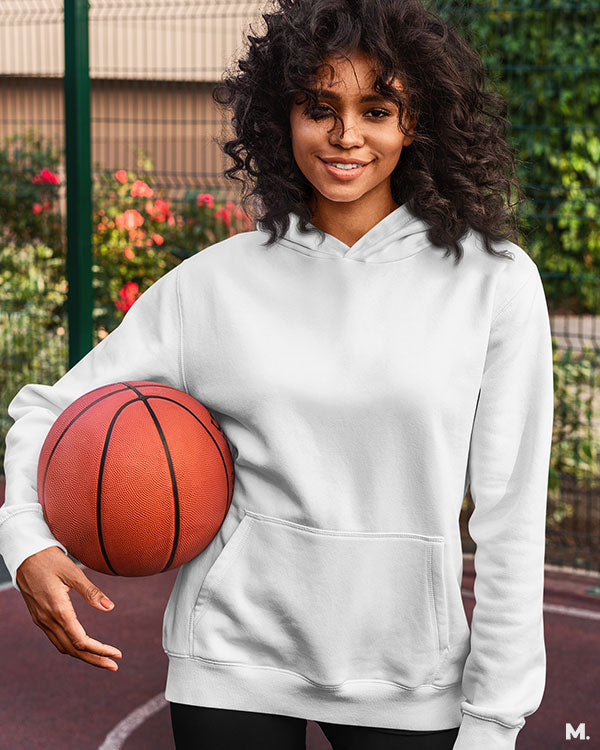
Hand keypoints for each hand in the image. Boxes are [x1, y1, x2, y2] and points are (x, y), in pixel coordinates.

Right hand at [15, 546, 122, 671]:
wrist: (25, 555)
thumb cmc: (50, 560)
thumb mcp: (73, 572)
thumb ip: (91, 592)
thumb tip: (110, 607)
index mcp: (58, 610)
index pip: (81, 641)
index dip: (100, 650)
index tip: (116, 654)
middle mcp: (47, 619)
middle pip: (73, 649)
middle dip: (95, 659)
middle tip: (114, 666)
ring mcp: (41, 620)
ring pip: (63, 646)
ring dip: (83, 655)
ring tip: (102, 659)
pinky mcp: (39, 617)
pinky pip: (56, 638)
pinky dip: (71, 646)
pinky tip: (83, 645)